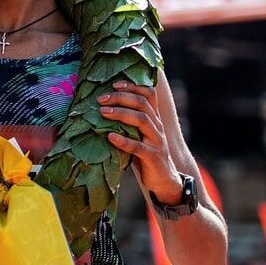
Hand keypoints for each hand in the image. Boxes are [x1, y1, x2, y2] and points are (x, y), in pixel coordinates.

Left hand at [98, 81, 183, 204]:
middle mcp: (157, 127)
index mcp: (154, 119)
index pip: (149, 95)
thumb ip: (127, 123)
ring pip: (141, 120)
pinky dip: (123, 140)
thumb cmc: (145, 155)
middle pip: (142, 104)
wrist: (164, 180)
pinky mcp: (153, 157)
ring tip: (103, 112)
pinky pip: (138, 147)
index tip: (114, 84)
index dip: (133, 87)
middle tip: (101, 99)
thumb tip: (101, 109)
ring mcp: (157, 141)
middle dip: (121, 98)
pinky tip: (110, 137)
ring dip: (120, 114)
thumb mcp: (138, 136)